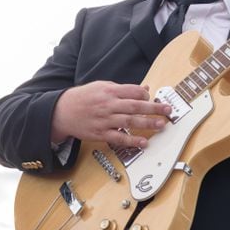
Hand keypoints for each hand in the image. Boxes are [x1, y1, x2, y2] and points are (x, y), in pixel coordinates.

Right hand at [51, 81, 171, 147]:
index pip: (133, 91)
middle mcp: (108, 105)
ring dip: (146, 124)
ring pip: (129, 122)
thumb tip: (144, 89)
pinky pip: (118, 138)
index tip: (154, 98)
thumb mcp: (101, 86)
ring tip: (161, 125)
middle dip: (153, 109)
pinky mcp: (100, 133)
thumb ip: (123, 89)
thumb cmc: (83, 98)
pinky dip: (131, 141)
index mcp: (109, 91)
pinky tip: (143, 143)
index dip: (146, 95)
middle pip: (135, 106)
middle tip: (168, 111)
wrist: (62, 111)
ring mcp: (104, 120)